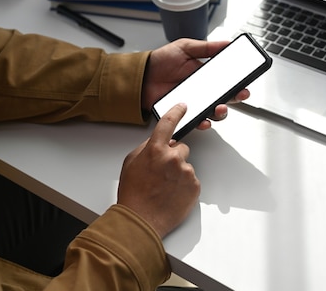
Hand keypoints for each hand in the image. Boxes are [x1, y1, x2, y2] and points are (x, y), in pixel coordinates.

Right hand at [117, 103, 199, 237]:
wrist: (141, 220)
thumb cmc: (133, 195)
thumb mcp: (131, 164)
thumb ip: (146, 148)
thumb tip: (157, 142)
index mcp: (155, 149)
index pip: (168, 123)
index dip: (176, 112)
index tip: (183, 106)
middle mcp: (173, 158)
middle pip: (181, 148)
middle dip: (173, 157)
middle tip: (161, 174)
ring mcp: (186, 172)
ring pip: (186, 166)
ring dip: (178, 173)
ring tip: (165, 188)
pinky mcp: (195, 186)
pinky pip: (192, 180)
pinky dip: (184, 186)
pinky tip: (172, 194)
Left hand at [142, 38, 249, 129]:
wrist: (141, 76)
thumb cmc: (161, 60)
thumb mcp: (185, 47)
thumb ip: (206, 47)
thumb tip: (226, 43)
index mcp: (205, 74)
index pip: (227, 81)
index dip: (238, 84)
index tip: (245, 85)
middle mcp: (202, 90)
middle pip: (224, 98)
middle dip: (235, 99)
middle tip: (239, 95)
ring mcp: (193, 103)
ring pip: (213, 112)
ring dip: (221, 112)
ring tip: (220, 108)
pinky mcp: (183, 114)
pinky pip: (196, 121)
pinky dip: (202, 123)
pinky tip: (204, 120)